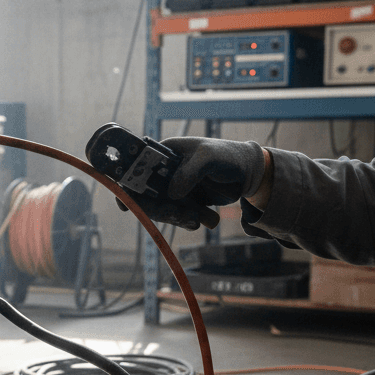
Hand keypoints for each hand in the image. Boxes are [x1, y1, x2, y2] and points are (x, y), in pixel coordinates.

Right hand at [126, 137, 267, 230]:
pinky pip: (179, 216)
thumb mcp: (209, 158)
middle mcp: (166, 171)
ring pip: (164, 209)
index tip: (126, 204)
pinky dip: (189, 221)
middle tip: (178, 215)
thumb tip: (172, 193)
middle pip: (148, 196)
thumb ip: (190, 172)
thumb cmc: (227, 156)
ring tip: (198, 219)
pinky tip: (203, 220)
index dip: (128, 187)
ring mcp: (175, 188)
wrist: (248, 173)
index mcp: (165, 153)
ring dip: (178, 218)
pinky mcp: (186, 201)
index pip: (137, 169)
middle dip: (160, 209)